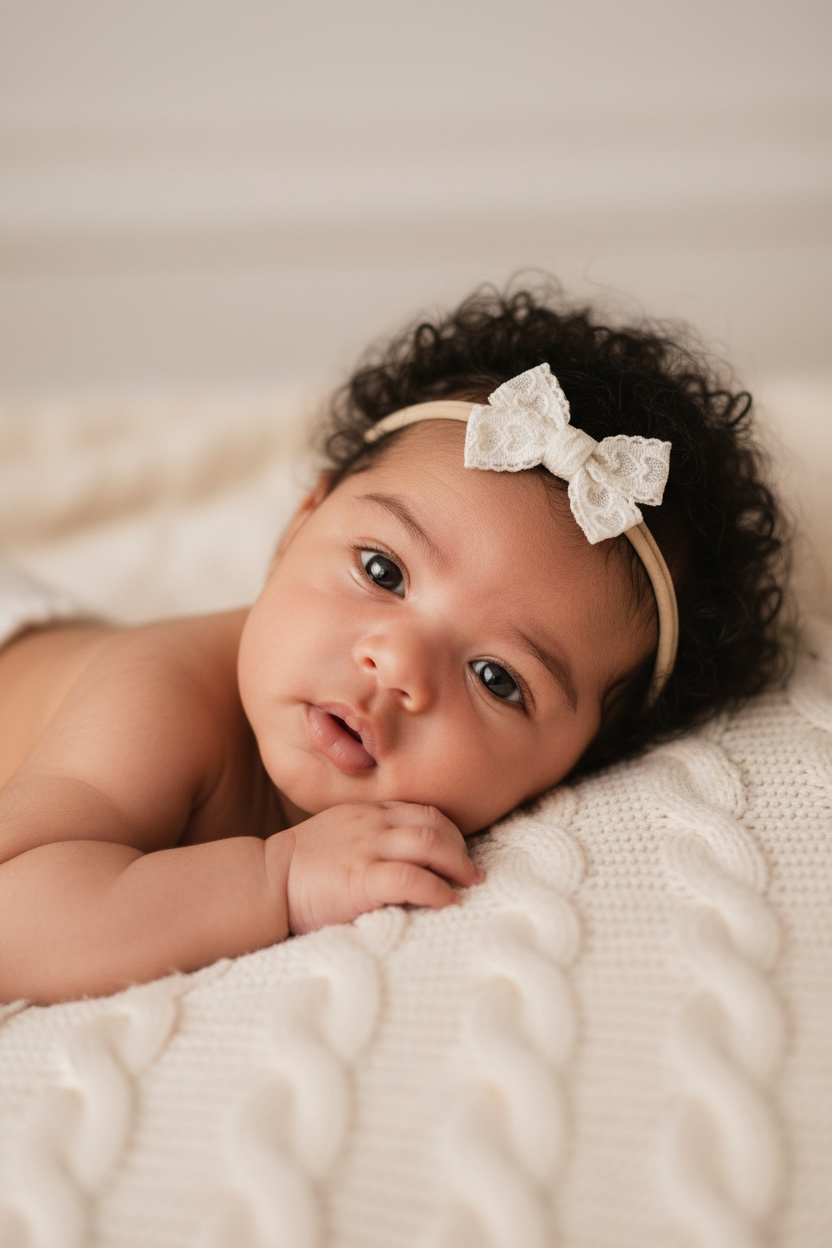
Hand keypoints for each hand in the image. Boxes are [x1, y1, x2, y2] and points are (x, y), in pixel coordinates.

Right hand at [276, 801, 484, 934]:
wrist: (263, 882)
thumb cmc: (299, 868)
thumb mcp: (336, 835)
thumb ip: (366, 837)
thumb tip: (401, 858)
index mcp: (365, 811)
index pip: (420, 810)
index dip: (448, 830)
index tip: (460, 851)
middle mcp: (371, 824)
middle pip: (433, 823)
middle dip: (460, 847)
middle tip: (473, 872)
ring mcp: (367, 848)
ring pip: (430, 842)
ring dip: (458, 865)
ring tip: (468, 885)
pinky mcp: (361, 879)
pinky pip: (412, 878)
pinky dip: (438, 890)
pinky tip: (448, 902)